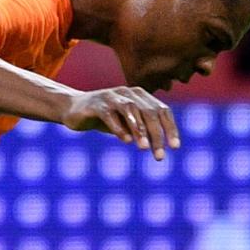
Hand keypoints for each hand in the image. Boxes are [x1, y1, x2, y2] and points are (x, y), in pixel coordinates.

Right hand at [59, 86, 179, 159]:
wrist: (75, 109)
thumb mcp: (127, 124)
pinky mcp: (96, 104)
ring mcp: (112, 96)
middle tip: (159, 156)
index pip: (162, 110)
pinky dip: (118, 127)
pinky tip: (125, 141)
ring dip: (139, 131)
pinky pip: (109, 114)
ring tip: (144, 148)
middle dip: (156, 135)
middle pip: (149, 112)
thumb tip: (161, 144)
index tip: (175, 148)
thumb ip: (142, 129)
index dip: (170, 128)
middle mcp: (129, 93)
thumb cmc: (106, 118)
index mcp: (141, 96)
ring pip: (131, 111)